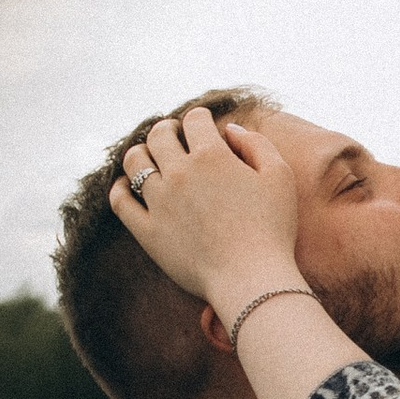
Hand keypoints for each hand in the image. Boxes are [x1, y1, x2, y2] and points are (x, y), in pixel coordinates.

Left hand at [112, 104, 299, 308]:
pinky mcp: (146, 230)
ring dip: (142, 152)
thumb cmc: (272, 230)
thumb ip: (256, 143)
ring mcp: (159, 201)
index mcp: (212, 156)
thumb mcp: (279, 177)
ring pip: (135, 161)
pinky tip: (128, 186)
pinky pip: (119, 201)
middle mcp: (180, 172)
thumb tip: (229, 130)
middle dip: (168, 129)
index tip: (204, 127)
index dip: (200, 119)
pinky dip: (120, 187)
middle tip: (174, 136)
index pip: (195, 119)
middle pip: (159, 134)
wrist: (252, 280)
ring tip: (151, 158)